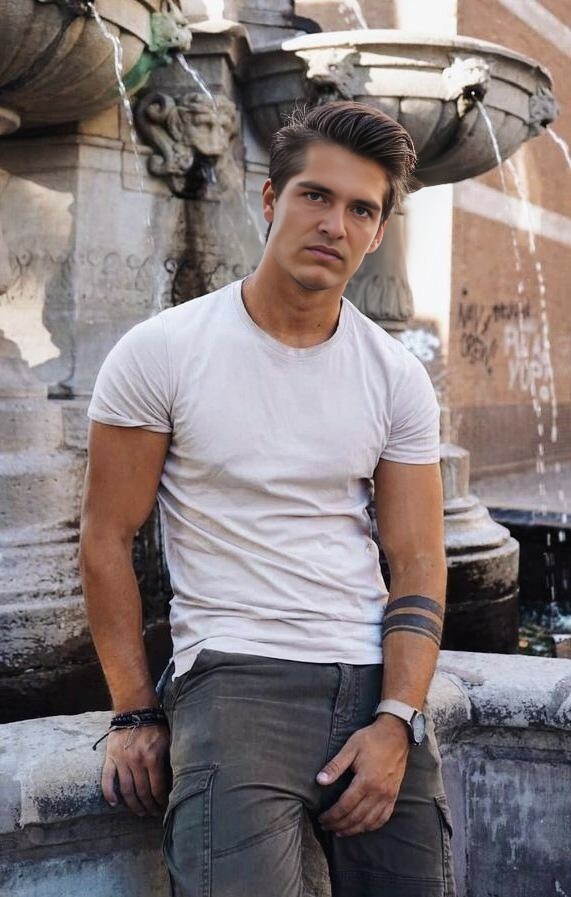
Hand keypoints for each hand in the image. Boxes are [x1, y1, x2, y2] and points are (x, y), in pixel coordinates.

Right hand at [101, 723, 170, 816]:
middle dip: (149, 806)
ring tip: (139, 812)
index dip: (161, 801)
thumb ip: (170, 760)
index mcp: (152, 758)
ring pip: (126, 790)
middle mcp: (136, 762)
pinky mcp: (110, 758)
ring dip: (133, 805)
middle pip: (142, 793)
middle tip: (153, 813)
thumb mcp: (169, 740)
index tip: (164, 807)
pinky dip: (109, 794)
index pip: (157, 788)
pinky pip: (107, 780)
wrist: (135, 709)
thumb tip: (176, 781)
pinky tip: (114, 804)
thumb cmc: (155, 725)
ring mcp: (121, 761)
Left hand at [316, 714, 409, 835]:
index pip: (345, 806)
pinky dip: (372, 826)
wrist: (396, 734)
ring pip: (369, 821)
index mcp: (365, 781)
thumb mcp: (350, 748)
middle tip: (327, 827)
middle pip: (356, 817)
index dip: (332, 815)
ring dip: (353, 829)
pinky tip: (363, 827)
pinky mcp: (394, 795)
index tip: (322, 819)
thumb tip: (319, 780)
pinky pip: (384, 817)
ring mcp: (388, 795)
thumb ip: (335, 766)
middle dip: (339, 825)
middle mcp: (378, 792)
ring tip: (340, 831)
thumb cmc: (371, 739)